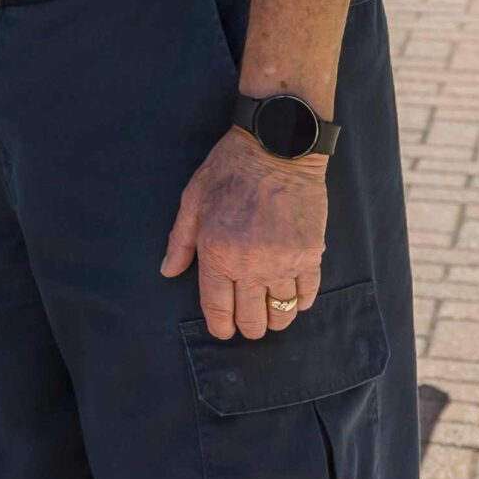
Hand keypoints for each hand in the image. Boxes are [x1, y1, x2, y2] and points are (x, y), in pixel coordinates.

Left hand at [159, 128, 328, 339]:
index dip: (220, 326)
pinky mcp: (311, 254)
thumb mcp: (192, 200)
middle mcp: (250, 264)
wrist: (277, 147)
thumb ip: (180, 242)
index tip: (223, 330)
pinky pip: (307, 294)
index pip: (217, 308)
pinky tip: (292, 298)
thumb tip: (168, 272)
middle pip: (251, 318)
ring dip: (274, 318)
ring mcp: (284, 261)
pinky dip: (299, 303)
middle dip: (247, 326)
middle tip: (247, 322)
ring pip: (281, 312)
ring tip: (269, 313)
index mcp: (217, 252)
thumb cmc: (229, 170)